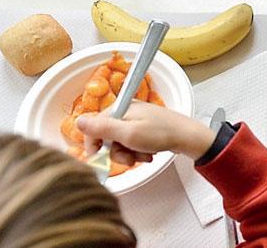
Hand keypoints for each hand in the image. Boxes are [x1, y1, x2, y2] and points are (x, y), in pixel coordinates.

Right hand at [77, 101, 215, 165]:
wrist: (188, 137)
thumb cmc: (161, 133)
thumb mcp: (128, 134)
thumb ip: (102, 129)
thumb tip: (78, 121)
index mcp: (120, 109)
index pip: (94, 127)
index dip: (95, 145)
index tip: (99, 158)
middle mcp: (126, 112)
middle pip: (107, 137)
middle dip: (117, 152)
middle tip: (130, 158)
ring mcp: (136, 120)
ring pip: (120, 143)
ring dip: (129, 154)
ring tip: (143, 155)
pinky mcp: (144, 128)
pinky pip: (132, 143)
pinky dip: (138, 151)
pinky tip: (148, 153)